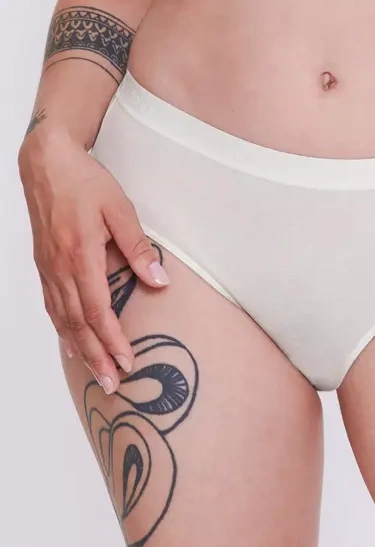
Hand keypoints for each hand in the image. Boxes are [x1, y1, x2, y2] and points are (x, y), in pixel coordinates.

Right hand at [18, 126, 169, 393]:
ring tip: (96, 373)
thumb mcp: (120, 209)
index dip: (112, 340)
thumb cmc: (85, 182)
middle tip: (113, 384)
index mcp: (80, 256)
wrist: (45, 163)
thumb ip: (139, 247)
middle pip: (78, 323)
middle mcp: (60, 268)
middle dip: (97, 356)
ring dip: (80, 349)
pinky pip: (52, 305)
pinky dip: (62, 328)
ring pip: (63, 318)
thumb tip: (160, 281)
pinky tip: (70, 342)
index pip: (98, 310)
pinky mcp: (43, 264)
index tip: (128, 362)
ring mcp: (48, 268)